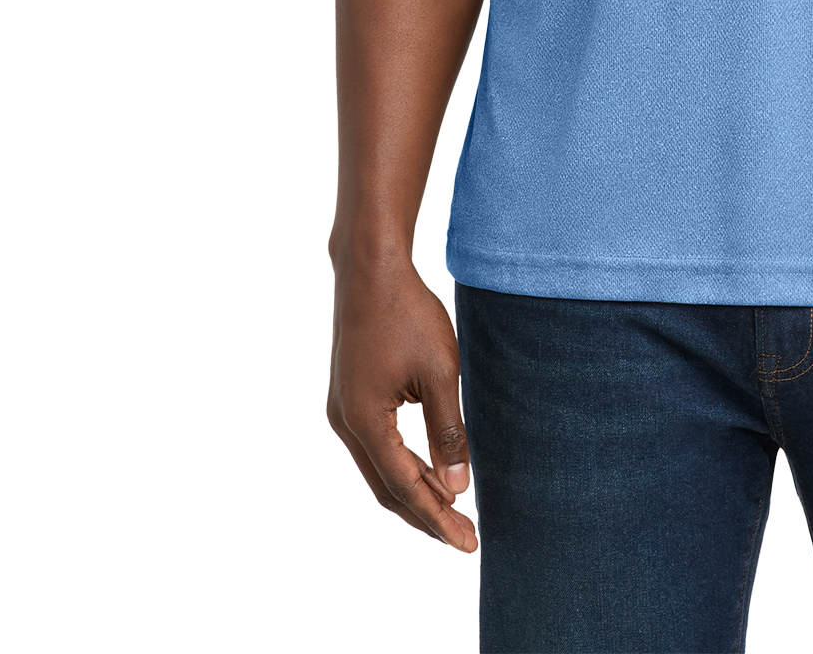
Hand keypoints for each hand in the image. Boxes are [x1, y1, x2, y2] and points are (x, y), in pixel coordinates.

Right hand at [327, 261, 476, 550]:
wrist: (371, 269)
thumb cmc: (407, 313)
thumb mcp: (440, 372)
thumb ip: (448, 431)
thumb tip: (457, 486)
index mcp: (365, 421)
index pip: (406, 486)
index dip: (438, 518)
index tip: (469, 543)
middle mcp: (346, 422)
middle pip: (387, 487)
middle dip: (425, 515)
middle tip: (463, 539)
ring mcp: (343, 410)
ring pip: (379, 469)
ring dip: (413, 491)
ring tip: (451, 512)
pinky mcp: (350, 396)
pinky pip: (376, 446)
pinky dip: (403, 465)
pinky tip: (428, 470)